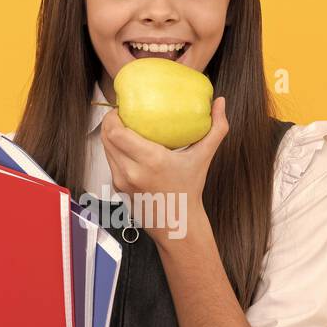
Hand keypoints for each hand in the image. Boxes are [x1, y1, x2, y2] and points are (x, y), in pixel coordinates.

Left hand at [99, 95, 228, 242]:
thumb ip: (216, 129)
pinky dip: (114, 151)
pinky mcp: (118, 188)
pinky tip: (124, 144)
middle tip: (120, 113)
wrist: (178, 224)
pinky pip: (110, 162)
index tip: (122, 107)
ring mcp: (123, 181)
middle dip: (109, 122)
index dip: (113, 117)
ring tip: (120, 125)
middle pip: (107, 138)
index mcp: (151, 160)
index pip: (117, 133)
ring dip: (110, 135)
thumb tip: (220, 102)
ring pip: (106, 150)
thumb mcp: (203, 158)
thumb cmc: (189, 191)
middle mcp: (132, 171)